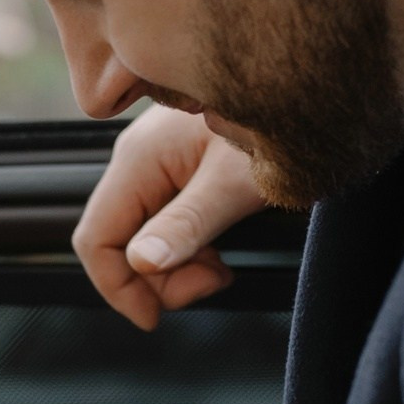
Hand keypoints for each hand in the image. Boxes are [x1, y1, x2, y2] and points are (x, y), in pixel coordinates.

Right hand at [73, 105, 265, 330]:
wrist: (308, 87)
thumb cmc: (279, 123)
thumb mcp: (235, 183)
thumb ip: (187, 224)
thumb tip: (143, 263)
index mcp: (139, 161)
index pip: (96, 240)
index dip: (118, 288)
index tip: (155, 317)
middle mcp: (139, 161)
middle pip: (119, 245)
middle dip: (157, 280)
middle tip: (210, 283)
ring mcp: (158, 164)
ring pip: (143, 239)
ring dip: (177, 268)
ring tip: (220, 267)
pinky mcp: (180, 169)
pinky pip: (165, 223)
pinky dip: (188, 249)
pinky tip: (220, 250)